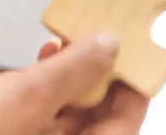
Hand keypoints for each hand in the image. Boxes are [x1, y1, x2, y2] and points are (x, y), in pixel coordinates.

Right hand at [0, 36, 147, 134]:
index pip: (126, 125)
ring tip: (66, 42)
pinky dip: (46, 92)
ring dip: (73, 80)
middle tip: (99, 38)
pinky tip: (39, 60)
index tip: (136, 51)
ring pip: (70, 118)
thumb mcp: (29, 96)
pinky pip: (42, 121)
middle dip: (100, 77)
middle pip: (99, 121)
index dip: (134, 87)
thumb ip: (76, 69)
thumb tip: (113, 45)